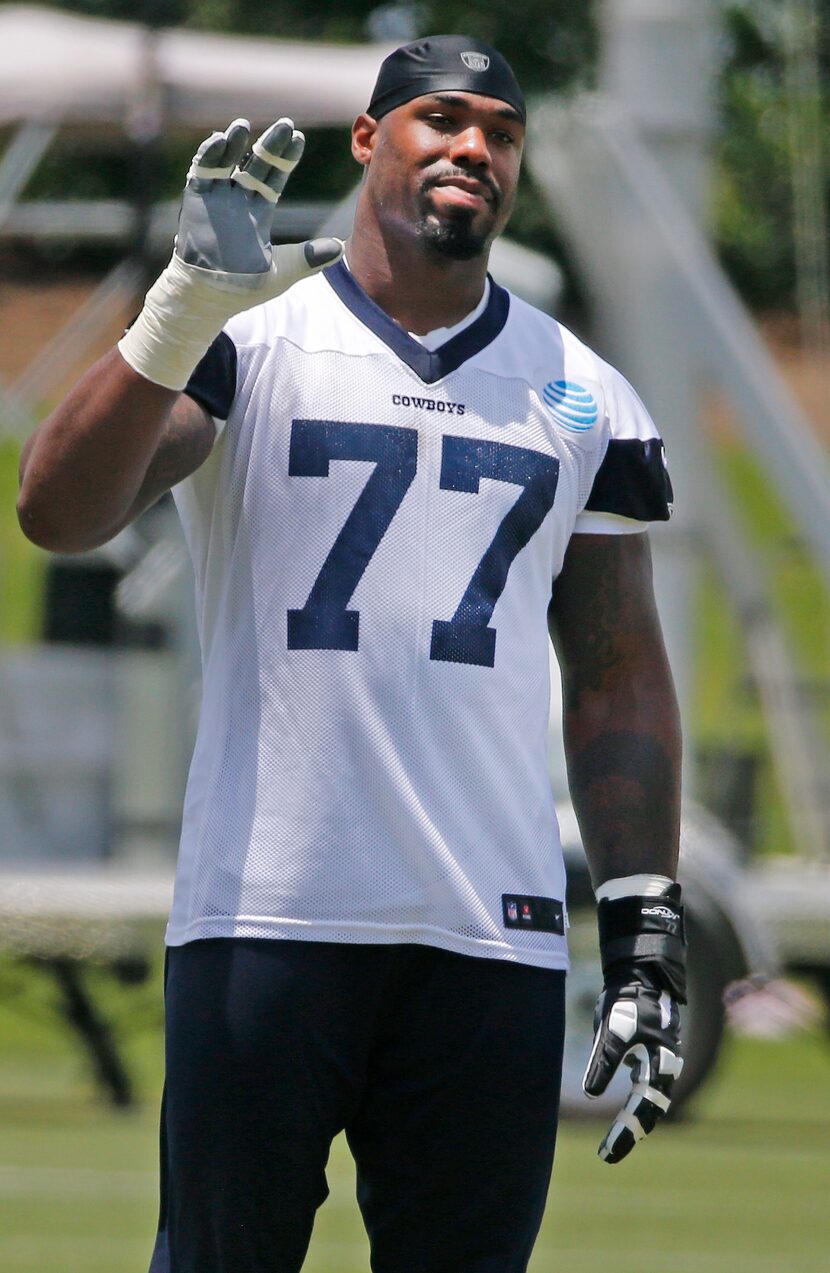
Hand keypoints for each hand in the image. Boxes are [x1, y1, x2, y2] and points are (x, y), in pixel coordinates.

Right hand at [176, 117, 340, 278]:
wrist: (211, 298)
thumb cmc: (245, 287)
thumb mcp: (284, 271)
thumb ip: (309, 258)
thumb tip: (341, 249)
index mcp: (259, 210)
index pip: (275, 176)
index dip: (286, 158)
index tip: (299, 138)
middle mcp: (239, 198)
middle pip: (255, 162)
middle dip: (269, 144)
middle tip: (284, 124)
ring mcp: (217, 197)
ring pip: (227, 160)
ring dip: (234, 142)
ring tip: (243, 125)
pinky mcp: (196, 200)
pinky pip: (201, 171)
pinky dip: (208, 155)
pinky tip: (219, 141)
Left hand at [582, 967, 682, 1163]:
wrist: (641, 977)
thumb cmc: (629, 1002)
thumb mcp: (613, 1031)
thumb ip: (604, 1061)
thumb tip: (591, 1093)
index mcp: (660, 1064)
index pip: (643, 1108)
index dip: (626, 1131)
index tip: (608, 1152)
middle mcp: (665, 1068)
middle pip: (650, 1110)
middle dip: (631, 1132)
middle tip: (608, 1154)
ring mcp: (659, 1063)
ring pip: (649, 1100)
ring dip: (634, 1120)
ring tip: (615, 1142)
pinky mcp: (649, 1056)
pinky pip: (643, 1086)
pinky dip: (634, 1102)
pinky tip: (623, 1113)